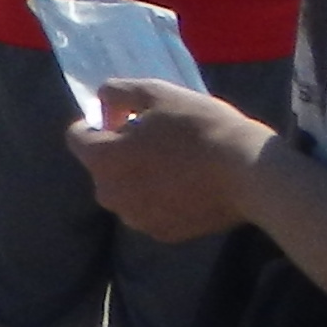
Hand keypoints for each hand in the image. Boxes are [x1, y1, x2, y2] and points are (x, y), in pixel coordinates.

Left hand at [69, 78, 269, 238]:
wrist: (249, 173)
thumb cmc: (200, 127)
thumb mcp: (157, 93)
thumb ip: (119, 93)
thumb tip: (103, 101)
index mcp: (102, 160)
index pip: (76, 137)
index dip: (96, 122)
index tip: (124, 116)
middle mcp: (110, 195)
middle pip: (101, 166)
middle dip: (118, 150)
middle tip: (157, 137)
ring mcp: (136, 219)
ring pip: (125, 190)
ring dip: (137, 176)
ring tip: (176, 161)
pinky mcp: (163, 234)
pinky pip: (149, 209)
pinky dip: (159, 198)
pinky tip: (188, 185)